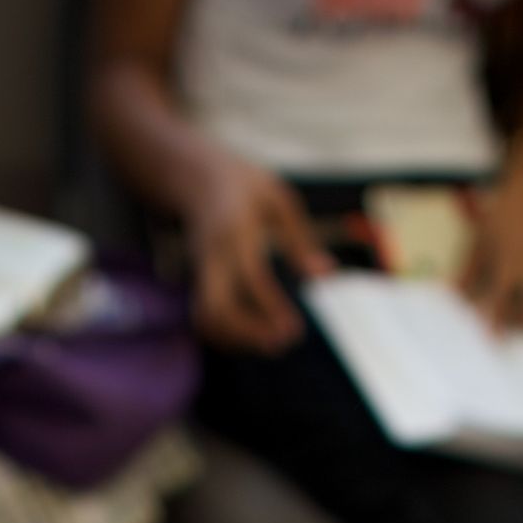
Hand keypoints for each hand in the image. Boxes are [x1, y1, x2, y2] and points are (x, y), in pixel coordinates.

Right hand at [189, 160, 328, 352]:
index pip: (252, 279)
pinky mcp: (198, 282)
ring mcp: (202, 271)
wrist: (196, 177)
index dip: (273, 308)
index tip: (294, 331)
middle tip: (282, 344)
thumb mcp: (279, 200)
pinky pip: (205, 318)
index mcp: (237, 232)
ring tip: (271, 344)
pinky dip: (227, 336)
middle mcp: (214, 256)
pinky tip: (254, 337)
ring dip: (237, 340)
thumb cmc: (246, 187)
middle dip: (248, 335)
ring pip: (207, 319)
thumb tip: (326, 276)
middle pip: (217, 309)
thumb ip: (301, 240)